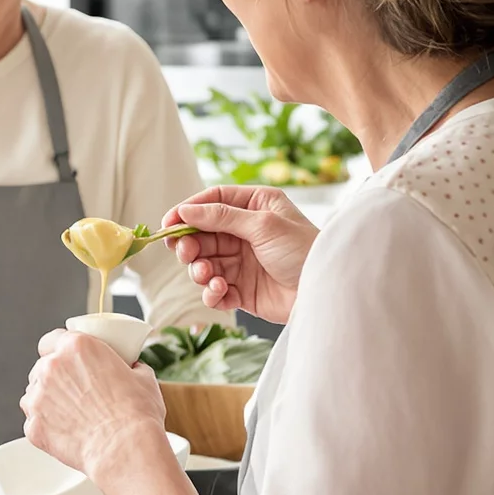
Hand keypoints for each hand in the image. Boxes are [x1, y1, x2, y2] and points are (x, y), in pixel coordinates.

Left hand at [21, 331, 169, 483]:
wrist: (125, 450)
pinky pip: (35, 421)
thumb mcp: (142, 377)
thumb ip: (127, 366)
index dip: (60, 349)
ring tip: (75, 416)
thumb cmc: (135, 415)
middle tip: (77, 392)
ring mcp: (37, 397)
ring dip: (49, 400)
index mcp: (76, 347)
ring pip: (35, 393)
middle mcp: (51, 367)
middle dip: (56, 377)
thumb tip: (130, 368)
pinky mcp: (33, 425)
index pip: (53, 339)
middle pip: (43, 367)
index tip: (68, 359)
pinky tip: (69, 432)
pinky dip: (48, 426)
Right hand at [162, 184, 317, 324]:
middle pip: (202, 234)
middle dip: (190, 245)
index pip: (213, 201)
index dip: (189, 210)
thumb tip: (185, 211)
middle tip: (186, 254)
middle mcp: (246, 232)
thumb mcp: (263, 225)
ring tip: (208, 276)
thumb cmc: (304, 251)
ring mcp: (242, 261)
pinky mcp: (242, 289)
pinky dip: (211, 292)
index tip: (168, 222)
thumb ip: (221, 217)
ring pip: (204, 262)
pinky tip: (221, 291)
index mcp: (256, 207)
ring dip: (200, 270)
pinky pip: (214, 289)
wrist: (325, 293)